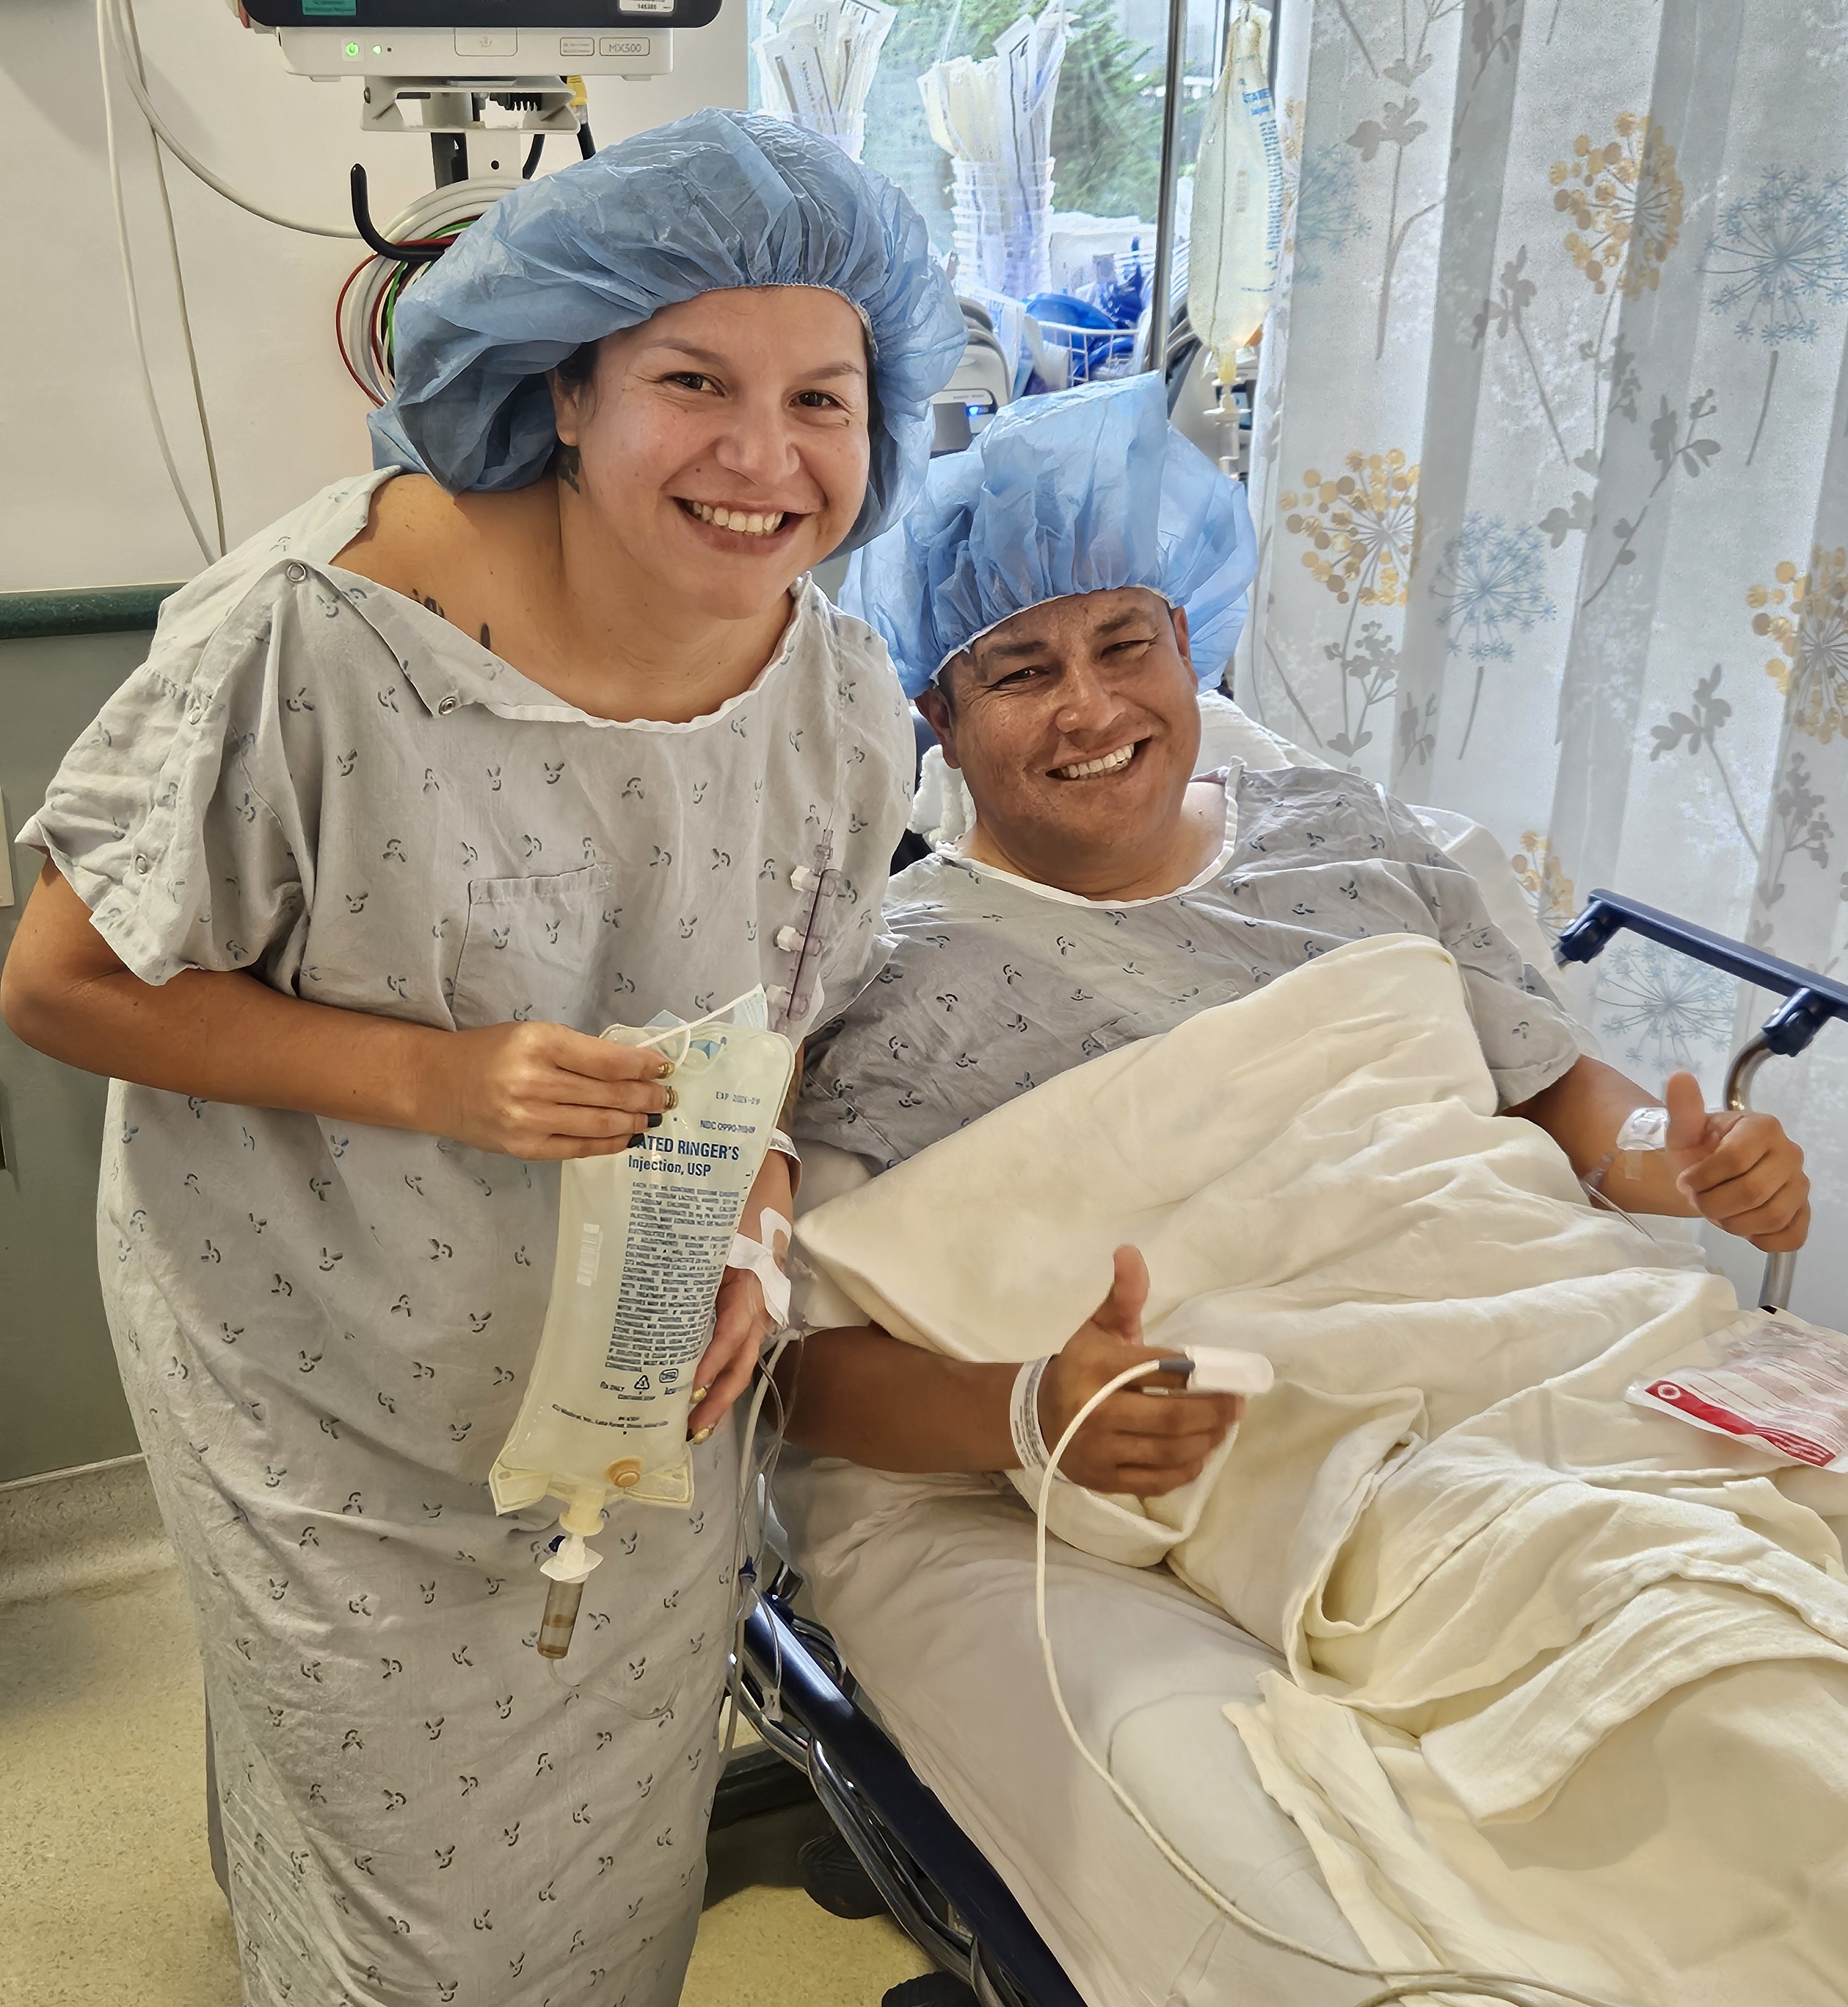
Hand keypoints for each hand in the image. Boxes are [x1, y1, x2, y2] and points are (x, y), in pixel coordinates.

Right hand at [416, 1021, 672, 1159]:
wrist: (438, 1084)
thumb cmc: (492, 1052)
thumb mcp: (534, 1034)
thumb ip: (580, 1051)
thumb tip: (635, 1067)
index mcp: (539, 1043)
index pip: (607, 1060)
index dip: (643, 1066)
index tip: (664, 1068)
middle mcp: (534, 1082)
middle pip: (609, 1094)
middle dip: (646, 1096)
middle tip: (666, 1096)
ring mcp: (529, 1119)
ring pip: (599, 1124)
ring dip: (634, 1121)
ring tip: (652, 1115)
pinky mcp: (524, 1147)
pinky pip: (579, 1148)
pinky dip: (610, 1144)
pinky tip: (628, 1136)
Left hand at [688, 1153, 795, 1440]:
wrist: (768, 1167)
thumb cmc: (741, 1190)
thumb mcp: (722, 1219)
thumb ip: (695, 1253)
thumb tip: (654, 1292)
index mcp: (754, 1279)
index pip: (733, 1330)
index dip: (713, 1360)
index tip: (690, 1387)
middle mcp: (760, 1298)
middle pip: (743, 1358)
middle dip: (719, 1397)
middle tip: (692, 1430)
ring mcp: (757, 1302)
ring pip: (741, 1355)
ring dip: (720, 1390)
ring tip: (694, 1423)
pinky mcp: (747, 1300)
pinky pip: (735, 1340)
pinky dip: (719, 1366)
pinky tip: (697, 1385)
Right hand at [1037, 1247, 1243, 1497]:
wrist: (1039, 1416)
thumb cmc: (1082, 1367)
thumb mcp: (1100, 1327)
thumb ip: (1125, 1295)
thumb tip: (1131, 1251)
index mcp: (1098, 1368)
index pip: (1162, 1370)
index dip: (1202, 1374)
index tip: (1230, 1376)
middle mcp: (1095, 1413)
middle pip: (1172, 1418)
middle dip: (1214, 1412)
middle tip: (1236, 1405)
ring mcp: (1100, 1451)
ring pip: (1170, 1452)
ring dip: (1207, 1440)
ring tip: (1222, 1427)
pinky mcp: (1106, 1480)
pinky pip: (1159, 1481)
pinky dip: (1187, 1468)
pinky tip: (1199, 1452)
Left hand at [1663, 1071, 1808, 1252]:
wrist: (1708, 1174)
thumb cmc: (1698, 1149)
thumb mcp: (1683, 1131)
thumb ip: (1683, 1109)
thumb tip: (1679, 1077)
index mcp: (1763, 1127)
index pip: (1733, 1160)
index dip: (1702, 1179)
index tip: (1686, 1182)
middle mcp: (1789, 1152)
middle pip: (1752, 1191)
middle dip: (1714, 1204)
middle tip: (1700, 1200)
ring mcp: (1800, 1184)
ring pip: (1771, 1217)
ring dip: (1733, 1223)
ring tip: (1718, 1212)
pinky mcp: (1802, 1212)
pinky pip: (1791, 1236)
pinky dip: (1761, 1240)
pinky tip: (1743, 1228)